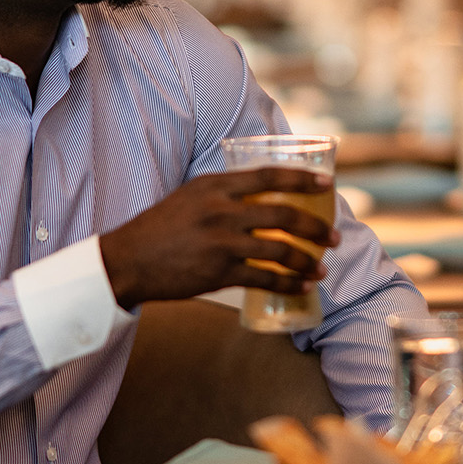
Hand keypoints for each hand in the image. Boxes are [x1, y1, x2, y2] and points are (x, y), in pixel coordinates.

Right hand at [98, 168, 339, 306]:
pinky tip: (302, 286)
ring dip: (307, 260)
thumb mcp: (190, 196)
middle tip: (333, 237)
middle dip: (315, 228)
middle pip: (283, 216)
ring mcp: (222, 243)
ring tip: (321, 267)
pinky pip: (265, 279)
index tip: (327, 184)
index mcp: (216, 186)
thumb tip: (260, 194)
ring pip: (279, 251)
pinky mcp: (219, 273)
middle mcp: (222, 211)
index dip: (302, 179)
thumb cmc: (160, 227)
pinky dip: (288, 284)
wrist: (128, 260)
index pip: (269, 177)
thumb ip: (223, 193)